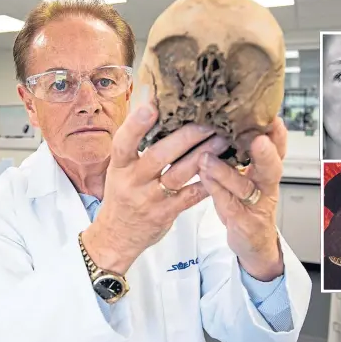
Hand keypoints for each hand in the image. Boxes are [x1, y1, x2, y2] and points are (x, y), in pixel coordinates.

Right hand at [83, 99, 228, 274]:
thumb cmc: (121, 196)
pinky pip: (190, 196)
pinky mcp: (166, 214)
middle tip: (208, 120)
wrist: (116, 235)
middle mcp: (133, 182)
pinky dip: (207, 182)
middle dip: (185, 137)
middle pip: (159, 156)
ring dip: (203, 156)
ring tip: (223, 140)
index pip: (123, 143)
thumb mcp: (118, 171)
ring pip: (179, 175)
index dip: (136, 125)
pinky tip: (223, 169)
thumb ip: (134, 148)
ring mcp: (150, 200)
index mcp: (119, 167)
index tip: (152, 105)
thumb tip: (155, 111)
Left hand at [198, 117, 286, 280]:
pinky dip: (215, 190)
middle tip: (257, 139)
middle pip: (271, 168)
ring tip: (207, 158)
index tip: (272, 118)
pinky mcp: (242, 221)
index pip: (276, 150)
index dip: (277, 135)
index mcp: (266, 173)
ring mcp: (255, 206)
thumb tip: (223, 126)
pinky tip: (204, 177)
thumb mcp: (246, 178)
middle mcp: (265, 187)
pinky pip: (228, 204)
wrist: (252, 243)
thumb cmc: (245, 204)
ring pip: (244, 187)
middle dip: (266, 153)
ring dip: (226, 172)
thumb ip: (239, 156)